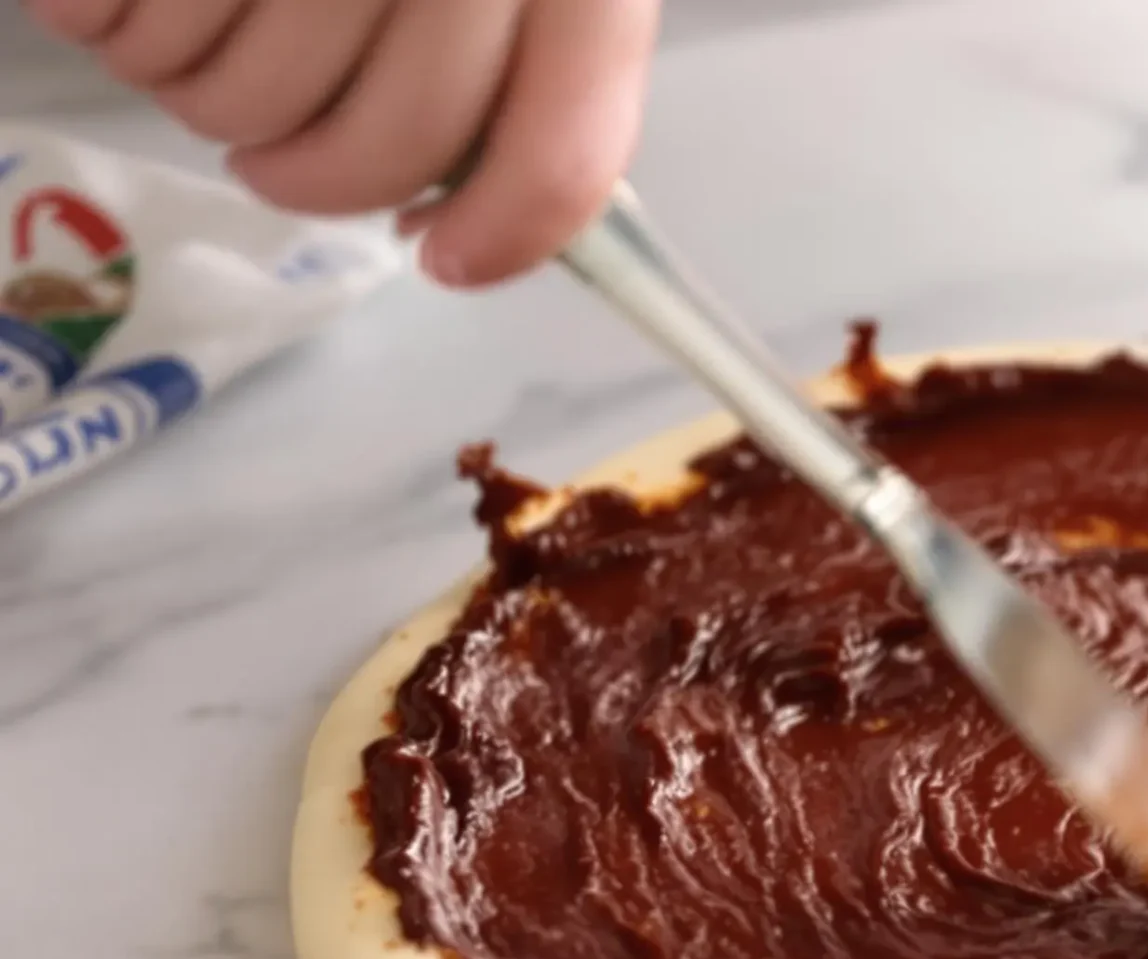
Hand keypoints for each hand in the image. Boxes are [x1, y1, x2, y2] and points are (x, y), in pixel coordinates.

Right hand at [24, 0, 660, 286]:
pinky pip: (125, 28)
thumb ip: (516, 50)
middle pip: (392, 144)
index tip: (446, 258)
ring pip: (251, 101)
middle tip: (271, 148)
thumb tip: (475, 219)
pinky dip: (99, 20)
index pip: (560, 140)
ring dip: (196, 90)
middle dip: (315, 176)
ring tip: (189, 19)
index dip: (511, 232)